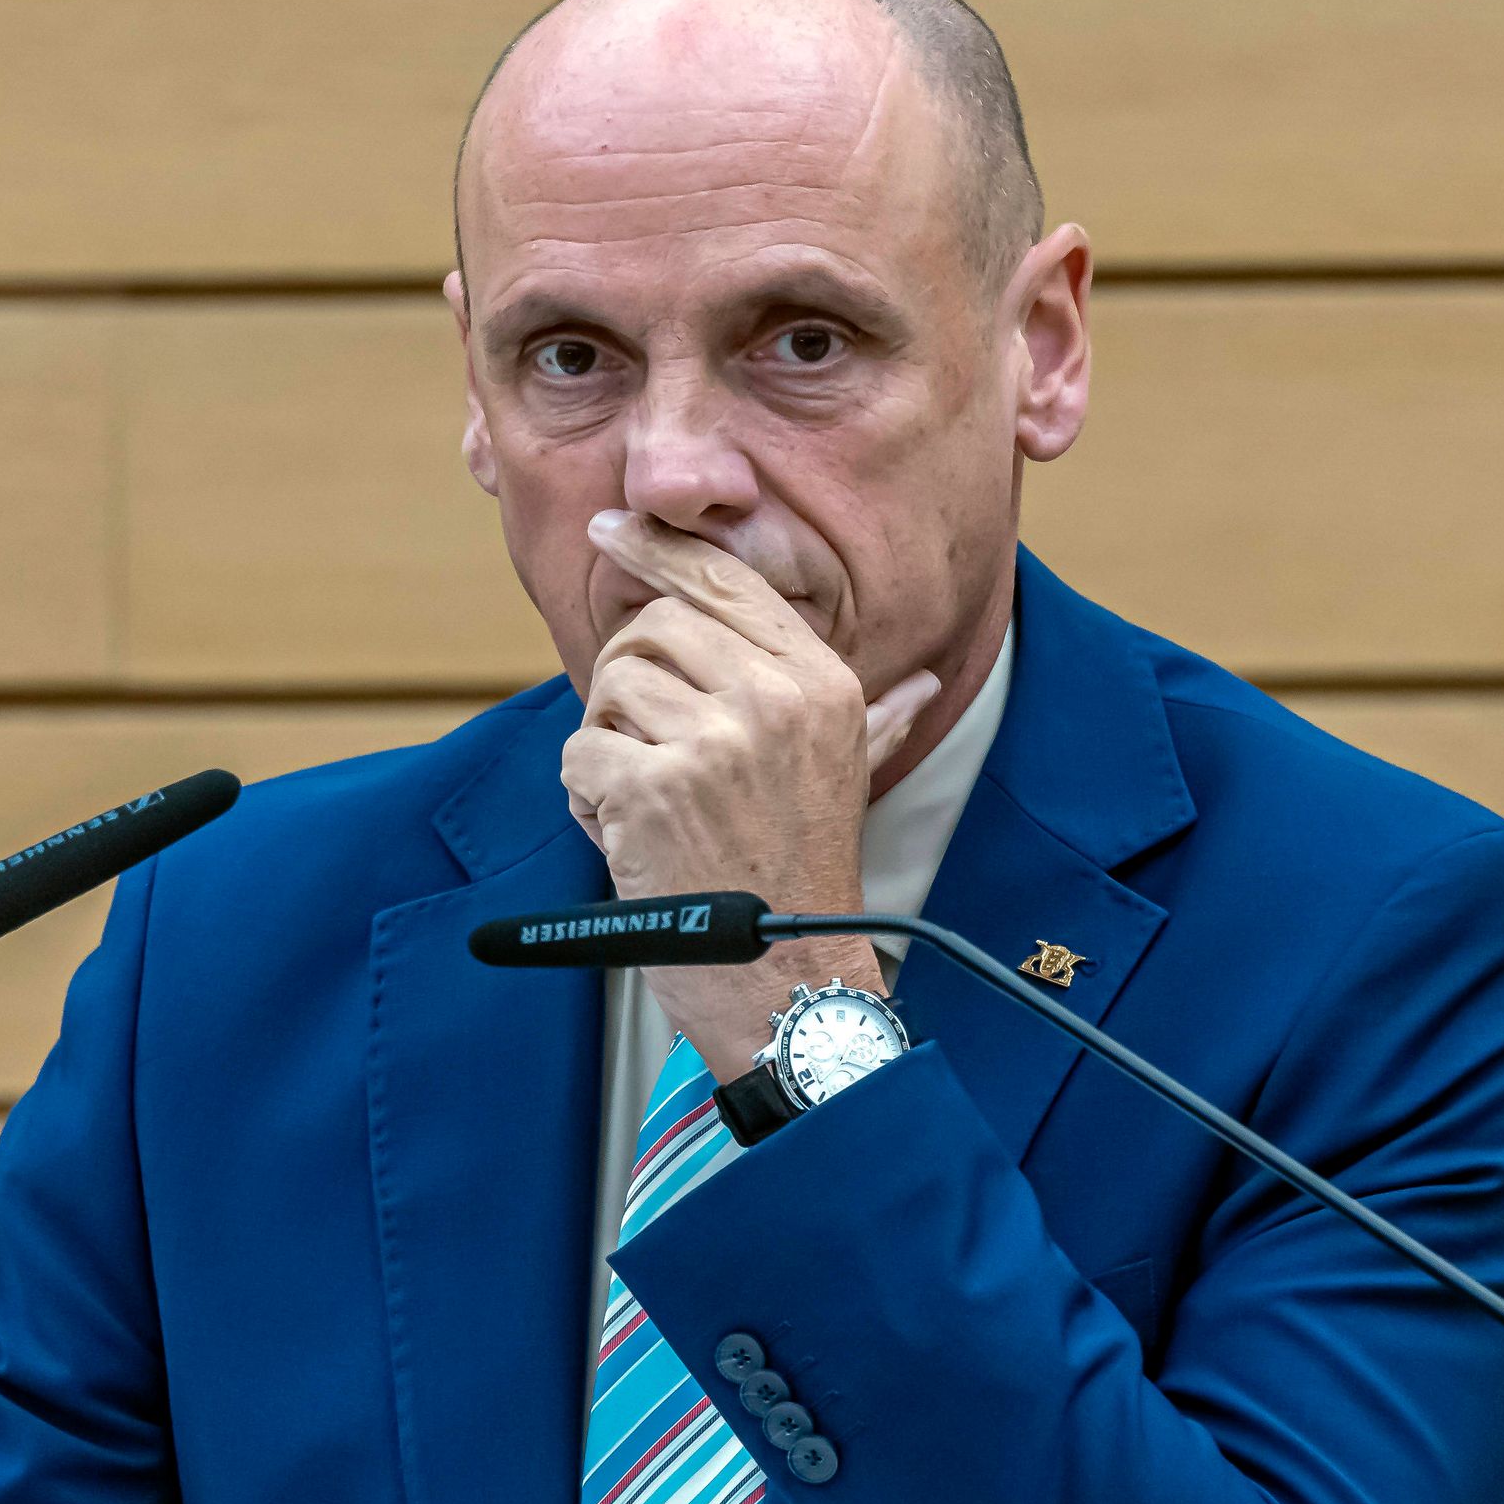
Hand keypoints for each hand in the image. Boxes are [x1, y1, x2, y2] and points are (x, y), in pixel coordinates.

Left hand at [563, 512, 938, 1064]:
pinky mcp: (650, 790)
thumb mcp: (854, 778)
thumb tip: (924, 686)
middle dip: (630, 685)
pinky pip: (579, 756)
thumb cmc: (808, 877)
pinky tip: (630, 841)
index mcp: (821, 682)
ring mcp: (711, 744)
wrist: (788, 978)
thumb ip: (880, 717)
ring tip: (650, 805)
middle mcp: (772, 700)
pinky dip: (586, 801)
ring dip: (607, 749)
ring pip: (607, 690)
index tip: (614, 525)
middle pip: (651, 627)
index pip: (725, 582)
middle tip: (649, 750)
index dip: (662, 547)